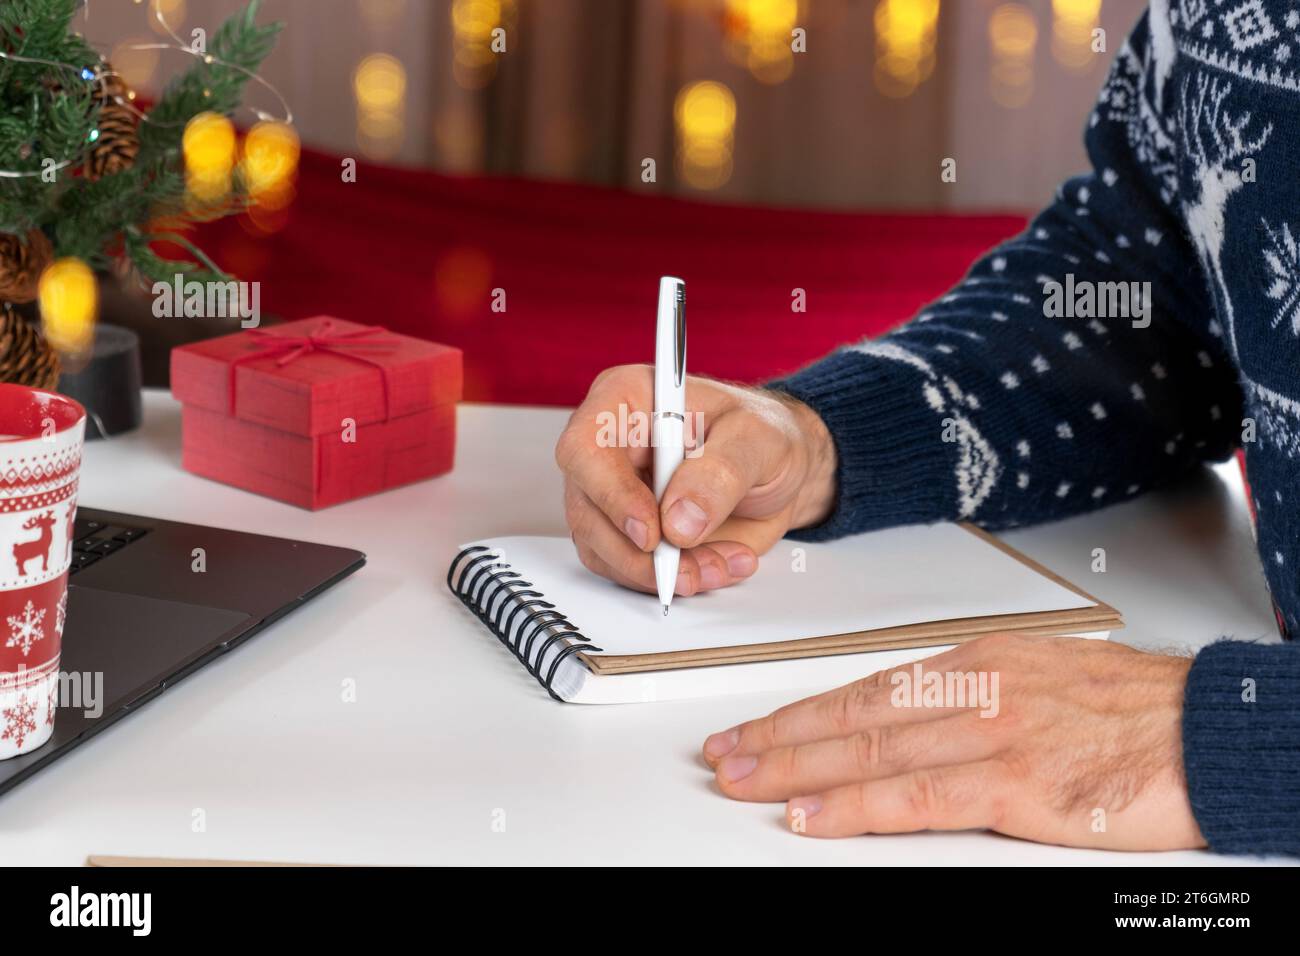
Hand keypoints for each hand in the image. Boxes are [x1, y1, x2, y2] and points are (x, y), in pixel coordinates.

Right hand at [555, 365, 836, 596]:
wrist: (777, 471)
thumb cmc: (761, 436)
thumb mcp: (758, 440)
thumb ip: (721, 472)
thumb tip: (679, 519)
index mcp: (626, 400)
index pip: (586, 449)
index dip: (610, 495)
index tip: (651, 532)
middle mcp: (609, 448)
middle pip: (586, 510)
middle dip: (638, 554)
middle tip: (689, 569)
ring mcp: (612, 494)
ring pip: (604, 550)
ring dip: (660, 573)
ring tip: (718, 564)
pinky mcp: (625, 533)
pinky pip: (629, 570)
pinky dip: (673, 579)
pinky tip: (715, 565)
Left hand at [702, 634, 1205, 849]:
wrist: (1208, 728)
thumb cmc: (1132, 708)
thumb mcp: (1037, 681)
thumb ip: (969, 699)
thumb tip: (909, 721)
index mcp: (976, 662)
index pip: (865, 690)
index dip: (802, 712)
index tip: (757, 728)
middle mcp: (972, 688)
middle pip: (852, 718)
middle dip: (779, 738)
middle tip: (725, 756)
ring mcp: (990, 733)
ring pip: (869, 753)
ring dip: (796, 770)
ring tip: (745, 782)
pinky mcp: (1016, 782)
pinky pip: (916, 797)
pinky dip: (856, 807)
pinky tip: (813, 816)